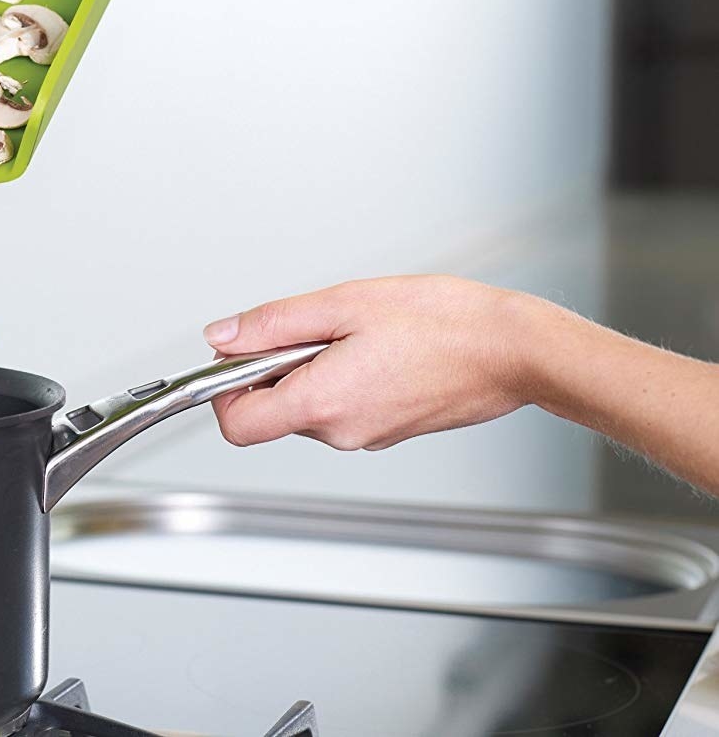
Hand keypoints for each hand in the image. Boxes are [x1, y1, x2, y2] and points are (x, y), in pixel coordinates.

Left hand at [203, 276, 555, 450]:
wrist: (514, 351)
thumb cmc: (445, 323)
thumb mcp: (344, 303)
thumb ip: (273, 324)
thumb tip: (223, 338)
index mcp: (323, 404)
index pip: (237, 423)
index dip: (224, 386)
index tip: (239, 352)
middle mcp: (341, 431)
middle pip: (270, 410)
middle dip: (274, 365)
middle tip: (315, 326)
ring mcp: (366, 435)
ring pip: (306, 404)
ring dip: (311, 366)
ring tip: (356, 332)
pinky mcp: (386, 429)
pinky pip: (340, 404)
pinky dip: (340, 374)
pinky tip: (375, 346)